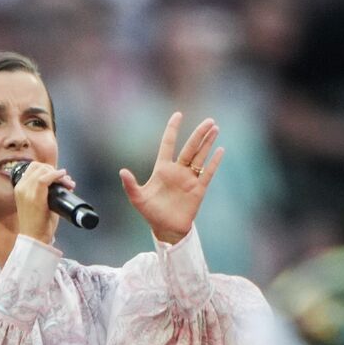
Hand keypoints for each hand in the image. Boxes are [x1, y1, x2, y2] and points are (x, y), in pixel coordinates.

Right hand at [14, 163, 73, 244]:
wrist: (34, 238)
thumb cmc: (39, 223)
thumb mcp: (40, 203)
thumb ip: (46, 192)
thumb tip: (62, 183)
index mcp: (20, 188)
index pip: (32, 168)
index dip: (48, 168)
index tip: (60, 176)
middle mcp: (21, 188)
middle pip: (38, 166)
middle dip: (54, 170)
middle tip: (65, 180)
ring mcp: (26, 192)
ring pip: (42, 171)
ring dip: (58, 174)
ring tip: (68, 183)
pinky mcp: (34, 198)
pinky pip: (44, 179)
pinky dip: (56, 176)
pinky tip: (64, 177)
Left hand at [120, 112, 223, 244]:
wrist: (167, 229)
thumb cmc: (151, 213)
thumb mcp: (137, 198)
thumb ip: (130, 185)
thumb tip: (122, 171)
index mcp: (162, 169)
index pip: (168, 144)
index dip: (173, 129)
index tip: (178, 115)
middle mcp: (178, 171)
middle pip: (190, 148)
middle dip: (199, 134)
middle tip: (209, 121)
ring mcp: (189, 179)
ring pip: (200, 157)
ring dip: (208, 143)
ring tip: (215, 129)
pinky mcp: (199, 190)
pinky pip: (208, 173)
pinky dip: (214, 162)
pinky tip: (220, 150)